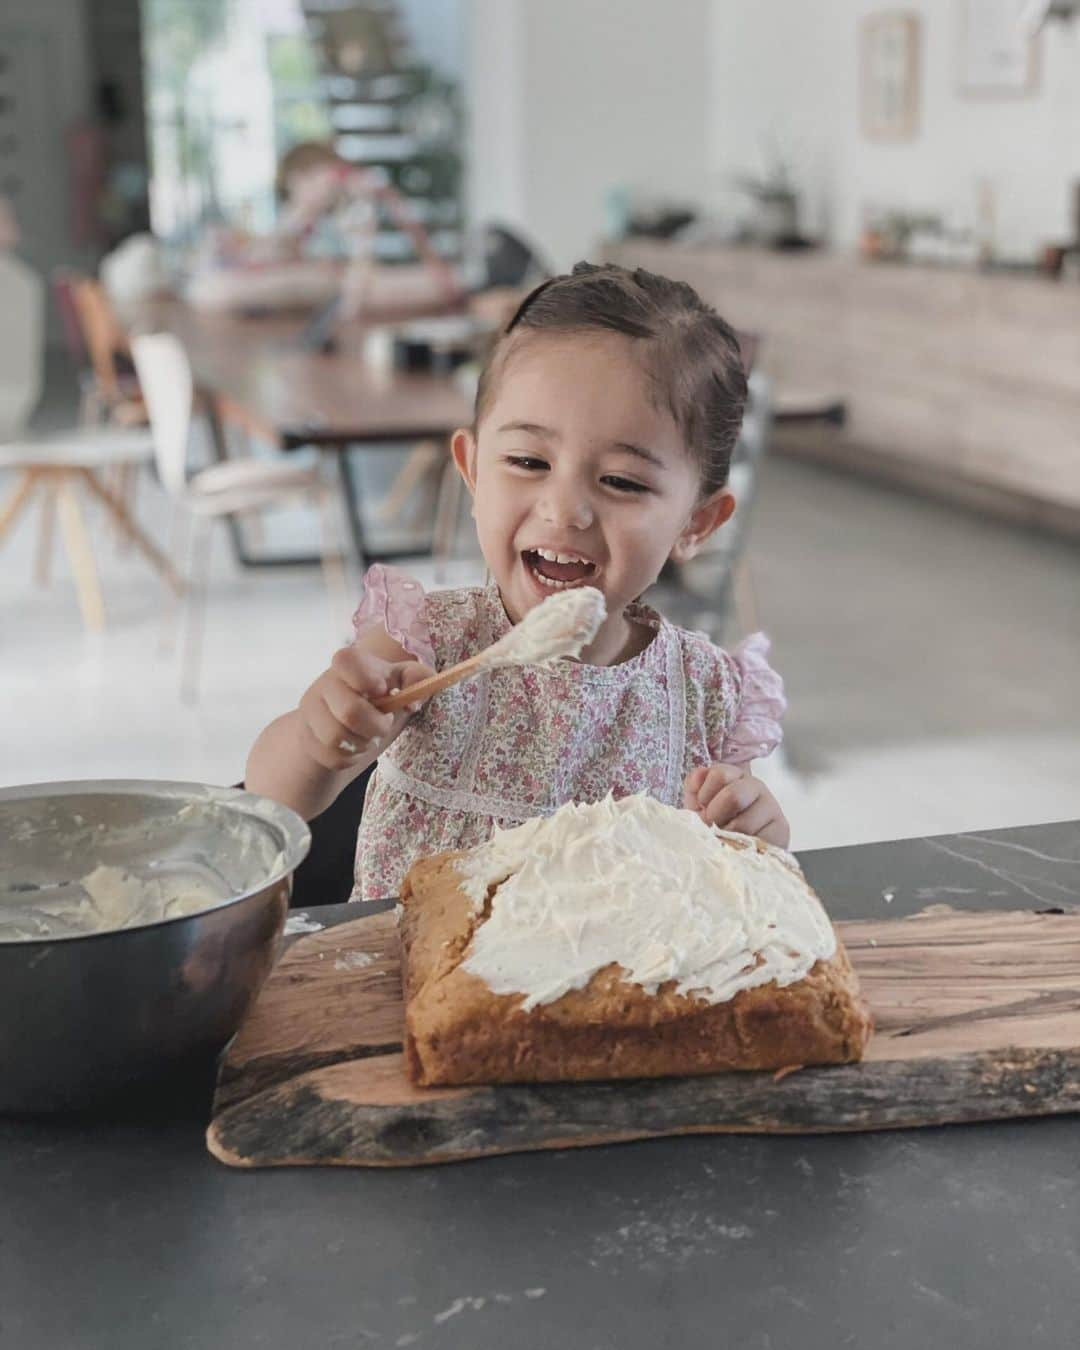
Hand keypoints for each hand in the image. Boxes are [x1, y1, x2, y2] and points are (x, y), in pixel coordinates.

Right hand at [297, 646, 434, 771]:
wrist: (344, 717)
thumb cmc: (379, 694)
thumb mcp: (400, 680)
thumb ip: (417, 678)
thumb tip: (413, 702)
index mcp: (347, 664)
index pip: (346, 660)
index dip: (366, 678)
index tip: (383, 691)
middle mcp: (323, 685)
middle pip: (349, 712)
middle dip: (376, 726)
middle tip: (383, 725)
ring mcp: (310, 712)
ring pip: (336, 739)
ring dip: (362, 744)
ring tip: (369, 738)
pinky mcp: (307, 739)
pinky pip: (331, 757)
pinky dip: (350, 758)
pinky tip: (355, 747)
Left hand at [683, 762, 790, 849]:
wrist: (735, 851)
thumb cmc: (714, 824)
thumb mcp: (698, 804)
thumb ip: (694, 786)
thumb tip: (700, 772)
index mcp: (735, 775)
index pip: (719, 774)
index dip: (705, 795)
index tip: (702, 808)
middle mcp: (756, 786)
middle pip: (733, 796)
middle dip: (715, 816)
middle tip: (712, 827)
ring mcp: (771, 806)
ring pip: (743, 823)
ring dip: (726, 835)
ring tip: (724, 838)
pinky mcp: (781, 829)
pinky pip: (756, 840)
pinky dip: (740, 846)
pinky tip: (737, 846)